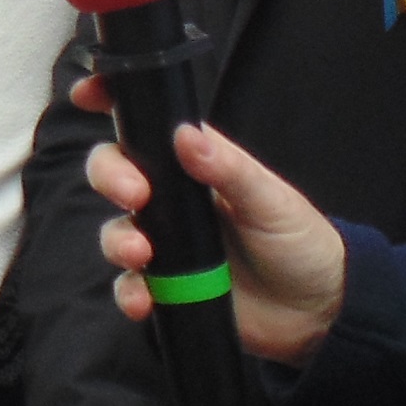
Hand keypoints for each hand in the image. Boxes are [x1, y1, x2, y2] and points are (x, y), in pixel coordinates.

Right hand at [73, 75, 348, 363]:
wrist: (318, 311)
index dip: (112, 103)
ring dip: (118, 240)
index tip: (88, 94)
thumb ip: (228, 169)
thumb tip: (185, 135)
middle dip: (110, 177)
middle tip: (134, 193)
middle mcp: (172, 200)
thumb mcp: (272, 200)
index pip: (146, 126)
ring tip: (142, 255)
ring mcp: (166, 244)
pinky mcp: (165, 288)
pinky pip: (129, 286)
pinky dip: (128, 293)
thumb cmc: (300, 241)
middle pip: (115, 172)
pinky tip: (143, 301)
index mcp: (197, 165)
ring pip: (116, 230)